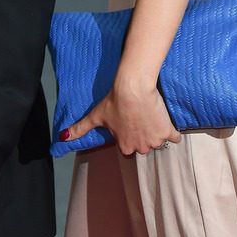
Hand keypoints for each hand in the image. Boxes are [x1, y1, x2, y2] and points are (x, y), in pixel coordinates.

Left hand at [60, 81, 180, 155]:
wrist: (133, 88)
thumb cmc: (113, 101)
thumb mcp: (95, 116)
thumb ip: (80, 129)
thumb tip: (62, 137)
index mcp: (124, 147)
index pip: (129, 148)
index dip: (129, 135)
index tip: (129, 123)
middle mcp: (140, 148)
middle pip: (145, 145)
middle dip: (144, 135)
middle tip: (140, 119)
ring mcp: (155, 141)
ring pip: (158, 141)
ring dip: (157, 132)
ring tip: (150, 117)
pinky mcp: (168, 132)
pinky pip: (174, 137)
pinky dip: (172, 132)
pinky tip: (164, 120)